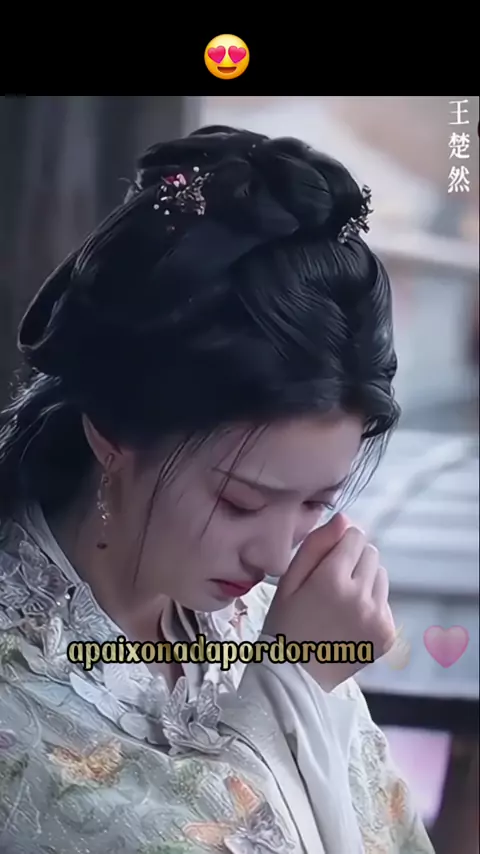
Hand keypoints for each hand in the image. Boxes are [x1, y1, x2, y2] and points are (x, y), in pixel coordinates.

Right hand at [263, 514, 395, 690]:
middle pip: (371, 553)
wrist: (296, 677)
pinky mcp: (386, 633)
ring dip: (364, 581)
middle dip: (353, 560)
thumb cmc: (285, 624)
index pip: (355, 535)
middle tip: (330, 585)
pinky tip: (349, 620)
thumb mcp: (289, 580)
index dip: (339, 544)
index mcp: (333, 580)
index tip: (324, 562)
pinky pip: (385, 601)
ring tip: (340, 603)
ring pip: (381, 575)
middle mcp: (361, 597)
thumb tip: (344, 517)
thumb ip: (316, 545)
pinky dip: (371, 605)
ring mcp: (377, 617)